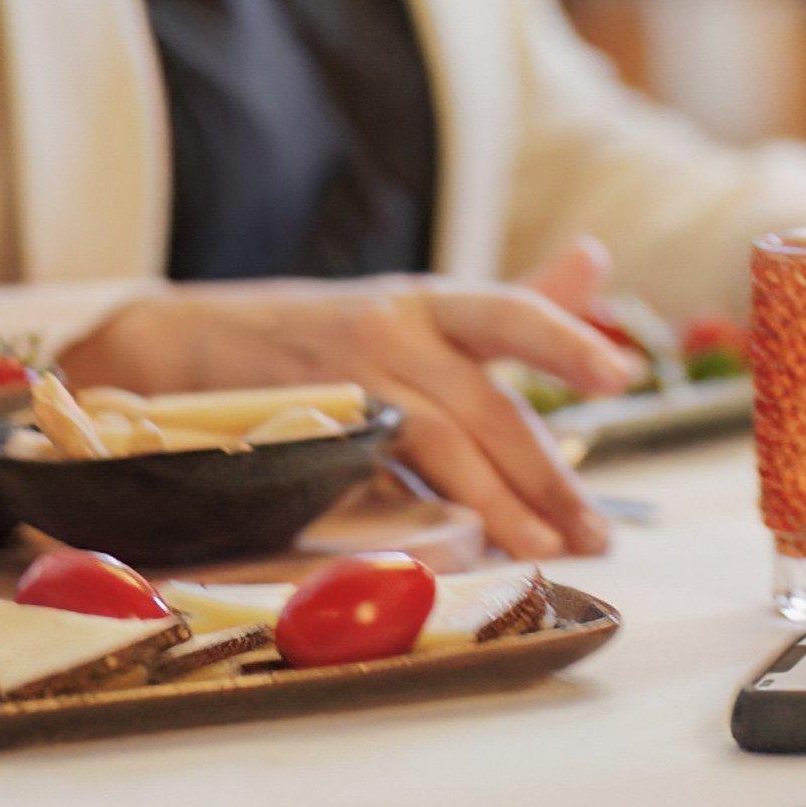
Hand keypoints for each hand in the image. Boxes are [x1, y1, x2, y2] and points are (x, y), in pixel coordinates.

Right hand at [70, 242, 640, 560]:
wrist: (185, 340)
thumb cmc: (332, 330)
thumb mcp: (422, 306)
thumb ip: (516, 301)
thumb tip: (597, 258)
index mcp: (430, 301)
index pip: (510, 311)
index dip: (566, 340)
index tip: (620, 375)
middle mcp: (390, 332)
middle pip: (484, 405)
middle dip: (546, 475)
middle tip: (594, 531)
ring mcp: (346, 384)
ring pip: (436, 445)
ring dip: (497, 504)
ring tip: (543, 548)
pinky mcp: (306, 434)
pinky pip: (374, 481)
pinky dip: (418, 514)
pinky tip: (455, 545)